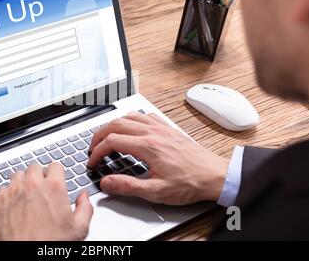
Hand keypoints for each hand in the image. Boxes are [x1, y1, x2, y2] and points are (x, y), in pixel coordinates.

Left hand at [0, 162, 92, 240]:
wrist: (25, 258)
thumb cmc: (49, 245)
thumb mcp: (79, 229)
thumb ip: (85, 208)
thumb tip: (84, 197)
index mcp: (54, 187)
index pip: (55, 165)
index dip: (57, 173)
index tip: (56, 179)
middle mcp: (32, 185)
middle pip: (35, 167)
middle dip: (40, 176)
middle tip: (42, 189)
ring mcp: (13, 191)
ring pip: (18, 175)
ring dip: (23, 182)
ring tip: (28, 196)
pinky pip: (3, 189)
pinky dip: (9, 194)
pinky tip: (15, 205)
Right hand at [88, 111, 228, 204]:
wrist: (215, 176)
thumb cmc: (190, 183)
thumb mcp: (157, 191)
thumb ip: (128, 186)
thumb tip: (107, 182)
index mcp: (148, 146)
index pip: (112, 141)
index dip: (97, 151)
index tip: (93, 161)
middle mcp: (153, 132)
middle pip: (116, 124)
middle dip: (99, 135)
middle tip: (93, 148)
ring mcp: (161, 128)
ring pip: (129, 116)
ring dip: (113, 124)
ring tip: (106, 136)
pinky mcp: (168, 128)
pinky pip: (145, 115)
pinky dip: (132, 119)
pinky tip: (132, 127)